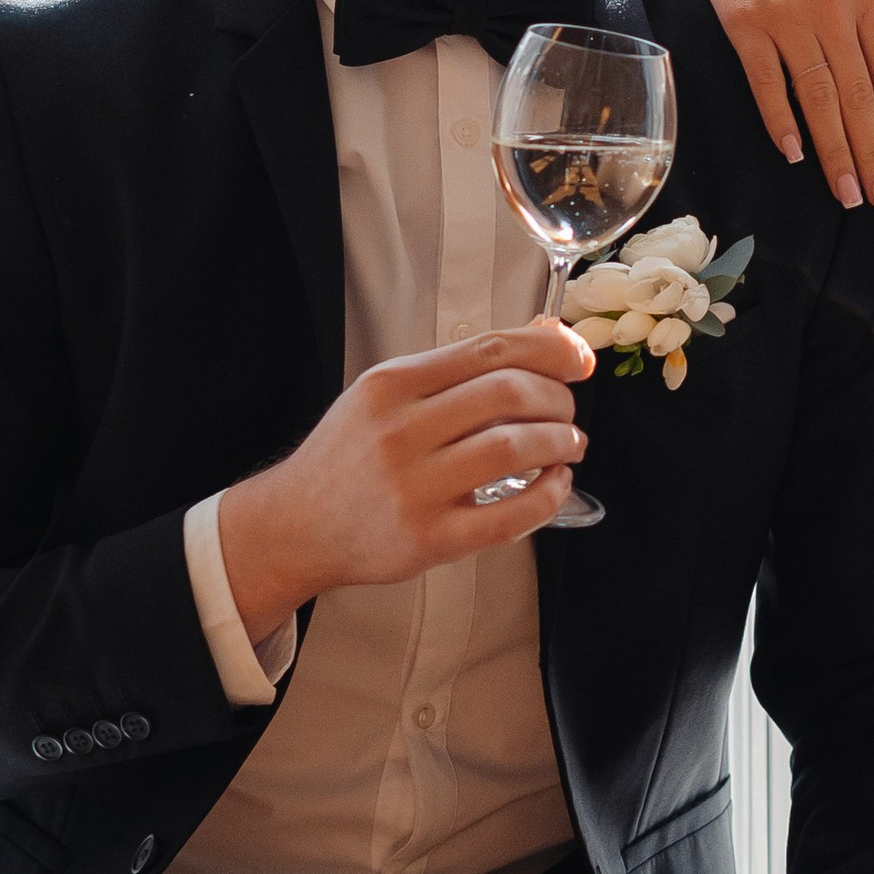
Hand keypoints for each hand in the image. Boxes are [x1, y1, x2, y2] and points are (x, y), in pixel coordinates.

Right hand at [217, 320, 592, 645]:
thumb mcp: (386, 394)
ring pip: (514, 448)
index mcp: (392, 384)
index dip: (549, 350)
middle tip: (567, 411)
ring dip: (559, 441)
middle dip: (558, 398)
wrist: (294, 525)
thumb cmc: (350, 455)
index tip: (579, 358)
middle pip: (509, 393)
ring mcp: (413, 487)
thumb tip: (542, 334)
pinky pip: (508, 515)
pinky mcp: (427, 538)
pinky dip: (548, 495)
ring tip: (567, 443)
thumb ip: (457, 369)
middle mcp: (400, 430)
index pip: (490, 350)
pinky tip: (555, 483)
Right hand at [686, 0, 873, 212]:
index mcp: (866, 0)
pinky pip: (766, 80)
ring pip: (818, 95)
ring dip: (834, 151)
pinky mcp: (743, 21)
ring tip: (846, 194)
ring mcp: (786, 14)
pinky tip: (793, 155)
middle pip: (858, 94)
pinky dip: (780, 119)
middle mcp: (831, 8)